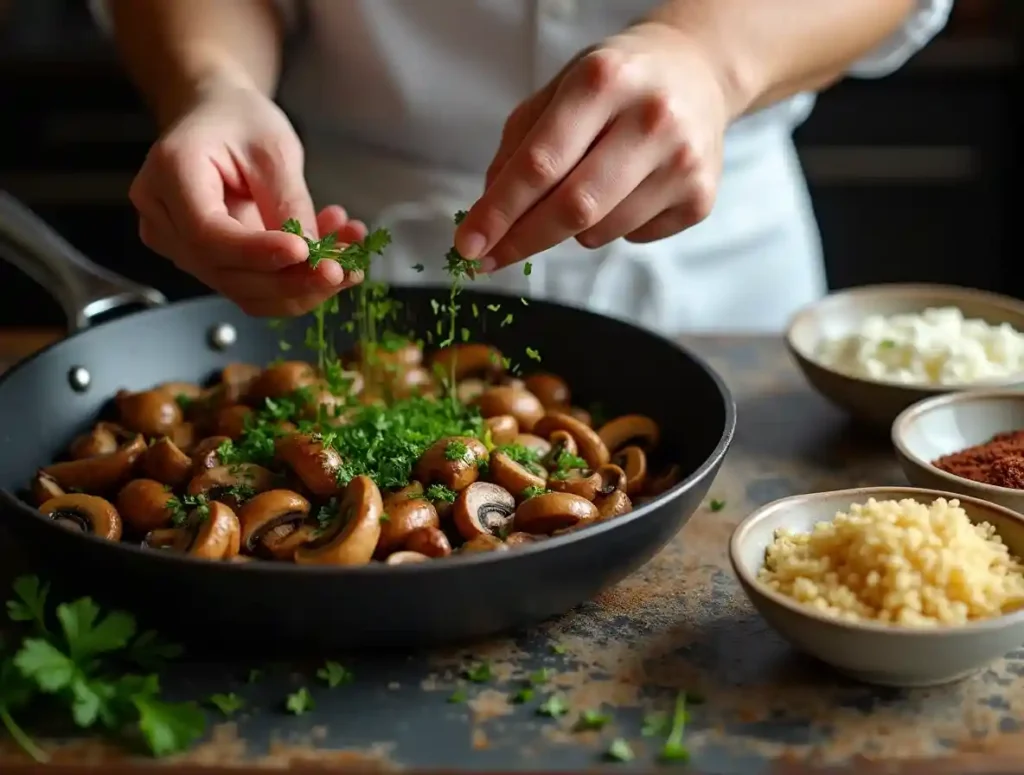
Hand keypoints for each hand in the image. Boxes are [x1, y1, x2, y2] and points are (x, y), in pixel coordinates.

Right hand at [129, 79, 366, 316]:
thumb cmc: (240, 120)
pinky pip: (252, 287)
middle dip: (292, 280)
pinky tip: (332, 260)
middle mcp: (163, 220)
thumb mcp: (273, 147)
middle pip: (226, 273)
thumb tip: (314, 258)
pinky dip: (296, 283)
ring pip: (243, 291)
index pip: (208, 234)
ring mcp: (180, 248)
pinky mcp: (206, 264)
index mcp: (170, 175)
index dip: (258, 252)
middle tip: (344, 270)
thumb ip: (288, 202)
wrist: (217, 120)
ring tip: (349, 263)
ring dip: (303, 288)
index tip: (305, 251)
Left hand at [455, 22, 728, 270]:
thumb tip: (490, 216)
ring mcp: (682, 161)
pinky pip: (632, 238)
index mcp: (603, 82)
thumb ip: (518, 148)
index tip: (468, 246)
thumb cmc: (615, 85)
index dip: (498, 212)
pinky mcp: (700, 197)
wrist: (697, 72)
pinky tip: (627, 189)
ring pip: (599, 231)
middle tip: (491, 258)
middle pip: (572, 208)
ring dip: (570, 230)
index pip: (539, 164)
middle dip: (522, 240)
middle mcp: (651, 119)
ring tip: (585, 188)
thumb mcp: (559, 92)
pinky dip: (612, 228)